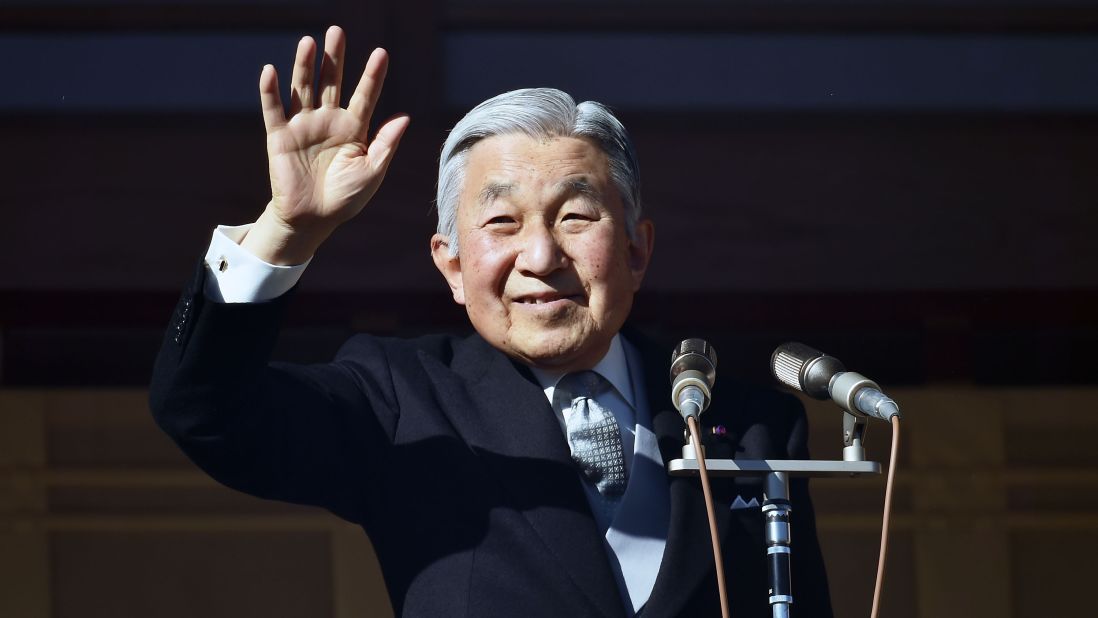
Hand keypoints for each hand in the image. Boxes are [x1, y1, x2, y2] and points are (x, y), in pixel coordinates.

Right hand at [242, 25, 409, 263]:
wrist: (313, 220)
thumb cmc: (346, 199)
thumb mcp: (372, 172)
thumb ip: (386, 144)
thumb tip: (405, 117)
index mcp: (354, 129)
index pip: (365, 95)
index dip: (372, 76)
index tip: (381, 53)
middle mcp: (328, 121)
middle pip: (332, 83)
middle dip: (334, 58)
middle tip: (336, 31)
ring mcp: (303, 126)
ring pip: (303, 88)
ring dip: (305, 66)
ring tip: (309, 42)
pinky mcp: (279, 136)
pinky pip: (273, 109)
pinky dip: (270, 91)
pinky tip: (271, 70)